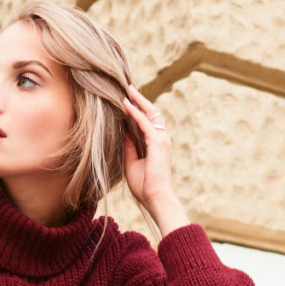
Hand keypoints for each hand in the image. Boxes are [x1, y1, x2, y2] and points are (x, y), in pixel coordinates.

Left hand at [121, 83, 174, 212]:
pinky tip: (125, 104)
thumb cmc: (145, 185)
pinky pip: (144, 123)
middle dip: (141, 100)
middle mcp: (162, 139)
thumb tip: (122, 133)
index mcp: (157, 144)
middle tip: (129, 88)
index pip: (149, 122)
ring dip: (138, 101)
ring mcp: (162, 139)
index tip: (128, 101)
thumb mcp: (132, 162)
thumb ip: (129, 146)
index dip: (139, 110)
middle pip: (152, 113)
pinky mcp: (157, 142)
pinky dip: (134, 113)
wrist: (155, 197)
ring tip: (128, 90)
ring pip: (151, 113)